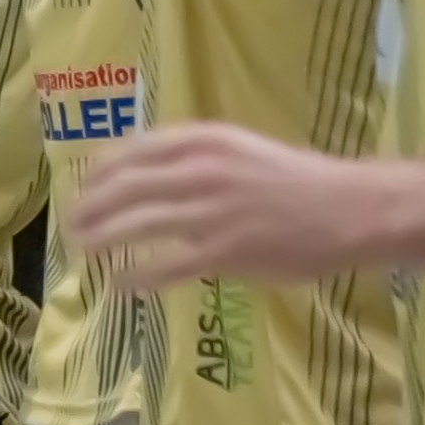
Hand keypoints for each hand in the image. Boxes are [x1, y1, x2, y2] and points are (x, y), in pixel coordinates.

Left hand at [71, 122, 380, 287]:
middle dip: (90, 205)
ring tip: (83, 249)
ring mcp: (211, 211)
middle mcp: (200, 170)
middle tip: (71, 222)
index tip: (83, 185)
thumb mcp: (242, 150)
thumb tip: (150, 173)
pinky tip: (123, 283)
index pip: (133, 151)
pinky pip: (166, 265)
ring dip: (102, 237)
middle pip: (125, 186)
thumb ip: (197, 157)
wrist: (353, 208)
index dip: (101, 170)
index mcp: (204, 141)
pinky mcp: (225, 250)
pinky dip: (138, 275)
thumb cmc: (301, 180)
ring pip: (136, 223)